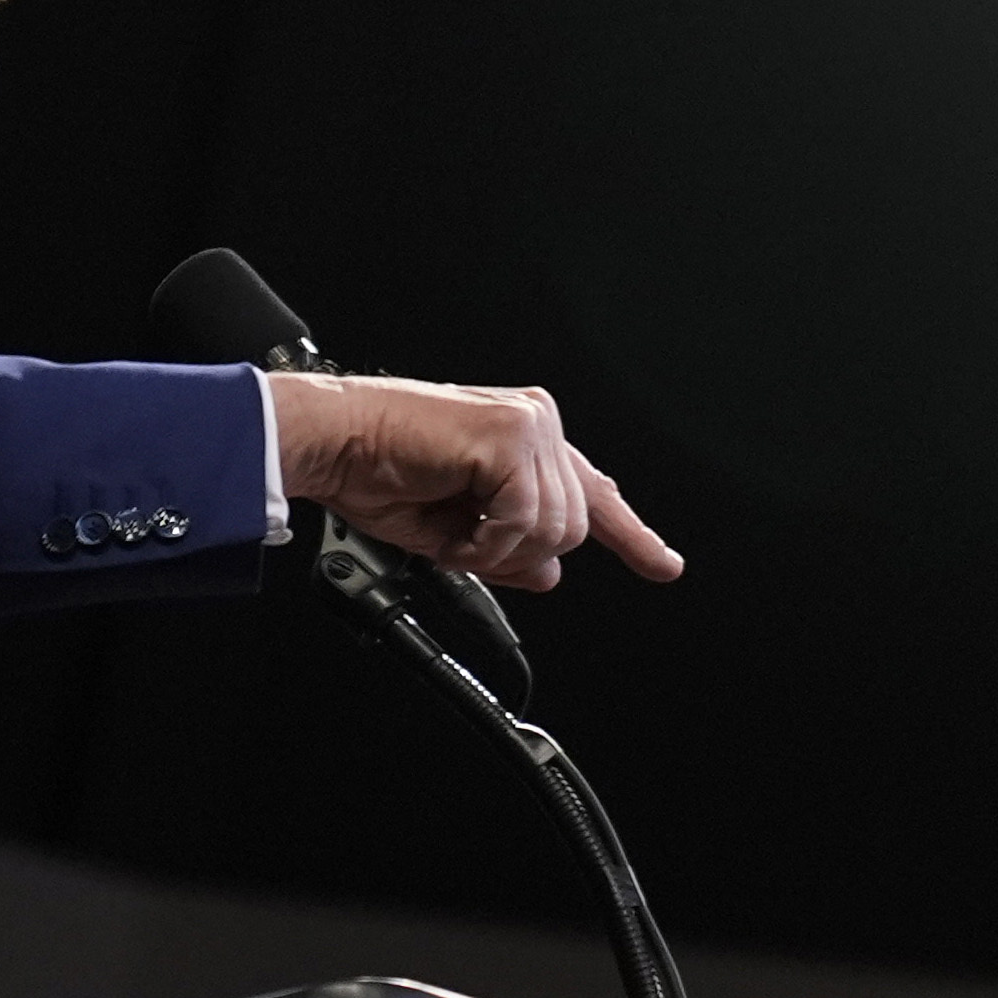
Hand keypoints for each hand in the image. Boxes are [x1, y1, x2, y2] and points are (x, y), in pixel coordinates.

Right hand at [263, 371, 683, 593]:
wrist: (334, 444)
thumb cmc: (376, 473)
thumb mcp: (454, 533)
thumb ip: (509, 551)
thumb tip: (550, 574)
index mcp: (524, 440)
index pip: (592, 493)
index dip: (631, 534)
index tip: (663, 564)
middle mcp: (536, 423)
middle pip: (572, 529)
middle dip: (515, 554)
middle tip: (461, 539)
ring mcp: (530, 424)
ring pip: (555, 531)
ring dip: (497, 550)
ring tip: (452, 524)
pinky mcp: (512, 435)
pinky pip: (526, 521)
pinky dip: (487, 541)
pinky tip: (455, 522)